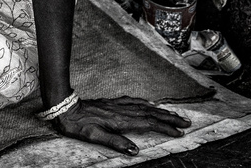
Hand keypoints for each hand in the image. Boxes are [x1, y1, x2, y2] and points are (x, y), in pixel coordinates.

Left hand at [53, 96, 191, 155]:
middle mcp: (122, 111)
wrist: (64, 107)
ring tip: (174, 113)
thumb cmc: (78, 124)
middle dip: (170, 118)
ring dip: (161, 110)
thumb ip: (116, 142)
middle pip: (151, 113)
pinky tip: (149, 103)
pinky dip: (144, 102)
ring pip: (144, 106)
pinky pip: (133, 101)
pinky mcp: (111, 102)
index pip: (149, 123)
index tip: (180, 132)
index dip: (165, 128)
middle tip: (186, 121)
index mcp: (121, 120)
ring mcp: (117, 105)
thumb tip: (136, 150)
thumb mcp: (95, 136)